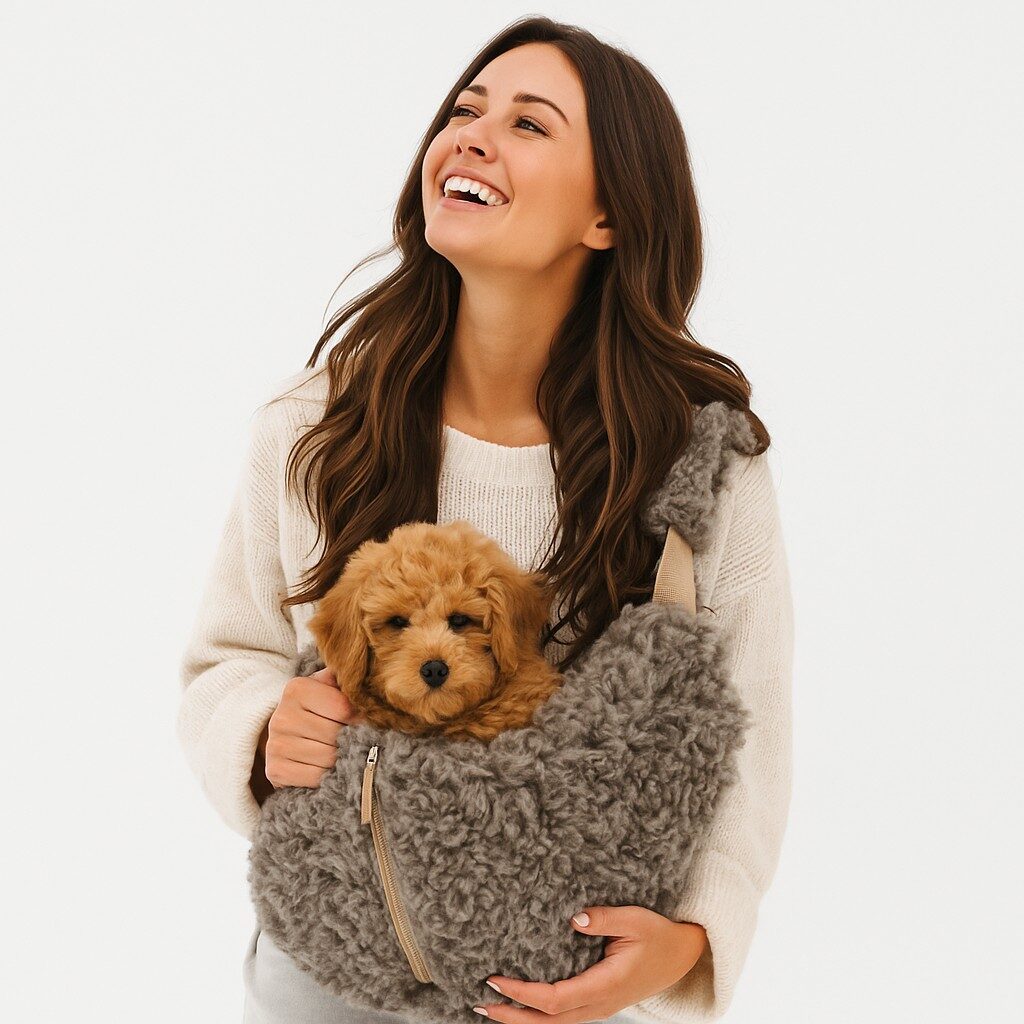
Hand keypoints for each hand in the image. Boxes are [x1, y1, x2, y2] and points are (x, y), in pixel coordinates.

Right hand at [261, 667, 367, 789]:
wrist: (288, 734)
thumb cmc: (318, 707)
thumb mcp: (329, 686)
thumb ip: (346, 679)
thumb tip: (373, 678)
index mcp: (296, 688)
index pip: (343, 708)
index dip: (360, 716)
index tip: (365, 720)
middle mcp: (281, 716)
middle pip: (336, 735)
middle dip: (351, 739)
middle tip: (357, 739)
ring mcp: (275, 745)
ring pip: (328, 758)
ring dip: (342, 759)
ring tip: (344, 752)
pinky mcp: (275, 770)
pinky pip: (316, 778)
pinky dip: (328, 776)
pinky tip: (329, 768)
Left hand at [475, 906, 706, 1021]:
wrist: (681, 957)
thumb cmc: (658, 935)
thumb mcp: (635, 919)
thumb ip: (605, 918)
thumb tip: (575, 917)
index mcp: (606, 985)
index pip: (555, 999)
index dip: (523, 994)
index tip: (496, 979)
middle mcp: (599, 1003)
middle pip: (548, 1021)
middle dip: (512, 1016)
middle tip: (479, 1004)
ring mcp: (598, 1007)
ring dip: (522, 1019)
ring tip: (490, 1009)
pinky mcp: (597, 1003)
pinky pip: (563, 1016)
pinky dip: (537, 1015)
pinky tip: (521, 1007)